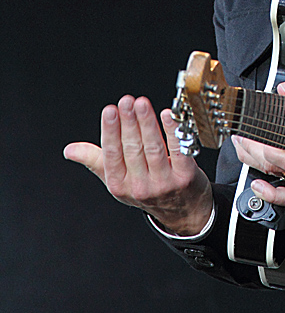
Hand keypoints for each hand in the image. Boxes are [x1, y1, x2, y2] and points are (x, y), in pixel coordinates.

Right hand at [63, 95, 212, 235]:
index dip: (111, 131)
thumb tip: (70, 150)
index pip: (112, 154)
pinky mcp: (185, 178)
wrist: (182, 211)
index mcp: (119, 185)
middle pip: (133, 149)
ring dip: (147, 122)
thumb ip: (95, 160)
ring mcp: (163, 183)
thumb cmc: (147, 188)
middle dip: (129, 122)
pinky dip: (172, 131)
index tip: (109, 110)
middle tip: (126, 101)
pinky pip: (178, 151)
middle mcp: (140, 186)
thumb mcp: (118, 178)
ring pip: (153, 148)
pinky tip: (167, 115)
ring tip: (142, 103)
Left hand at [231, 77, 284, 206]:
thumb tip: (284, 90)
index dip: (268, 151)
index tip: (252, 136)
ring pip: (277, 175)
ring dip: (255, 162)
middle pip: (278, 166)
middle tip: (241, 134)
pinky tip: (258, 186)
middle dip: (253, 151)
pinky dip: (273, 196)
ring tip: (242, 144)